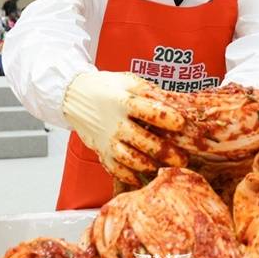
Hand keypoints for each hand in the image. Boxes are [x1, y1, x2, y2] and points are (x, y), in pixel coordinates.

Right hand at [63, 71, 187, 186]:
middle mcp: (115, 122)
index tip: (182, 124)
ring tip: (163, 165)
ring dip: (149, 165)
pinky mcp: (101, 150)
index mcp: (123, 101)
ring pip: (129, 158)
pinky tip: (142, 176)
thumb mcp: (128, 81)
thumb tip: (184, 102)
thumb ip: (153, 92)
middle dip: (165, 151)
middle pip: (142, 140)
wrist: (74, 95)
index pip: (147, 111)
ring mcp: (107, 139)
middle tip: (183, 158)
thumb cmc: (106, 87)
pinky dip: (129, 176)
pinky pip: (115, 169)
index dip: (166, 118)